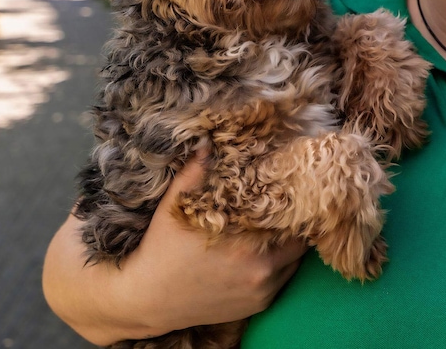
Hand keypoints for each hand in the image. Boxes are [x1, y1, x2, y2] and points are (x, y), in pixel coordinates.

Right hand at [43, 151, 307, 344]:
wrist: (146, 301)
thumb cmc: (161, 250)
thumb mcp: (174, 206)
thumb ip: (196, 171)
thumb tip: (209, 141)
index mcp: (246, 244)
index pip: (292, 217)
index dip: (296, 200)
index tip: (296, 186)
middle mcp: (260, 271)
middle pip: (300, 240)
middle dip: (296, 222)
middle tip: (290, 205)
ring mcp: (261, 291)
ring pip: (295, 261)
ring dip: (290, 244)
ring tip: (281, 226)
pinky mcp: (258, 305)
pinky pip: (284, 280)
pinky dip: (281, 266)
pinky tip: (267, 251)